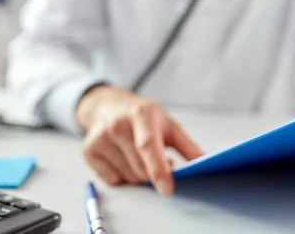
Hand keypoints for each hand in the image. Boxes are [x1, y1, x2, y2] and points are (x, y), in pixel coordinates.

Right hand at [75, 85, 203, 194]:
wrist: (108, 105)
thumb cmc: (143, 116)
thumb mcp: (168, 124)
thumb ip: (187, 146)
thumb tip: (205, 163)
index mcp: (141, 114)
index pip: (148, 146)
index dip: (159, 169)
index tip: (167, 188)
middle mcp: (118, 124)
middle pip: (140, 168)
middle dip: (154, 173)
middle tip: (158, 159)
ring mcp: (100, 137)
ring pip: (128, 176)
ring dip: (140, 174)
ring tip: (139, 155)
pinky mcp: (88, 150)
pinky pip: (113, 179)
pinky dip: (123, 175)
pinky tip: (123, 157)